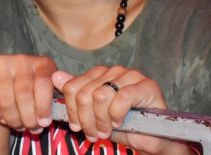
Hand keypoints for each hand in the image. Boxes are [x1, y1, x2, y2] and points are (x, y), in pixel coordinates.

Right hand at [0, 54, 57, 133]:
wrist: (11, 81)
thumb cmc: (34, 91)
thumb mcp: (50, 93)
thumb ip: (53, 103)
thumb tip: (45, 120)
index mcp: (43, 64)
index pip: (43, 82)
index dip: (43, 106)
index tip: (43, 123)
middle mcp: (22, 59)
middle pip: (24, 93)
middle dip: (27, 117)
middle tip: (30, 128)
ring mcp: (2, 61)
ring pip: (6, 97)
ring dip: (12, 118)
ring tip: (17, 125)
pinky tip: (2, 118)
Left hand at [53, 66, 185, 154]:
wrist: (155, 140)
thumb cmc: (125, 126)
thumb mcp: (95, 115)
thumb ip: (77, 96)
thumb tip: (55, 77)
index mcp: (99, 74)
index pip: (72, 86)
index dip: (72, 111)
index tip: (78, 127)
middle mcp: (113, 71)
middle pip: (84, 93)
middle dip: (86, 119)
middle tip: (94, 134)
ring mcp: (130, 75)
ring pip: (100, 95)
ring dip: (101, 120)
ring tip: (107, 130)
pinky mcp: (146, 85)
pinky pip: (121, 98)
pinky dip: (117, 114)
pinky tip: (120, 122)